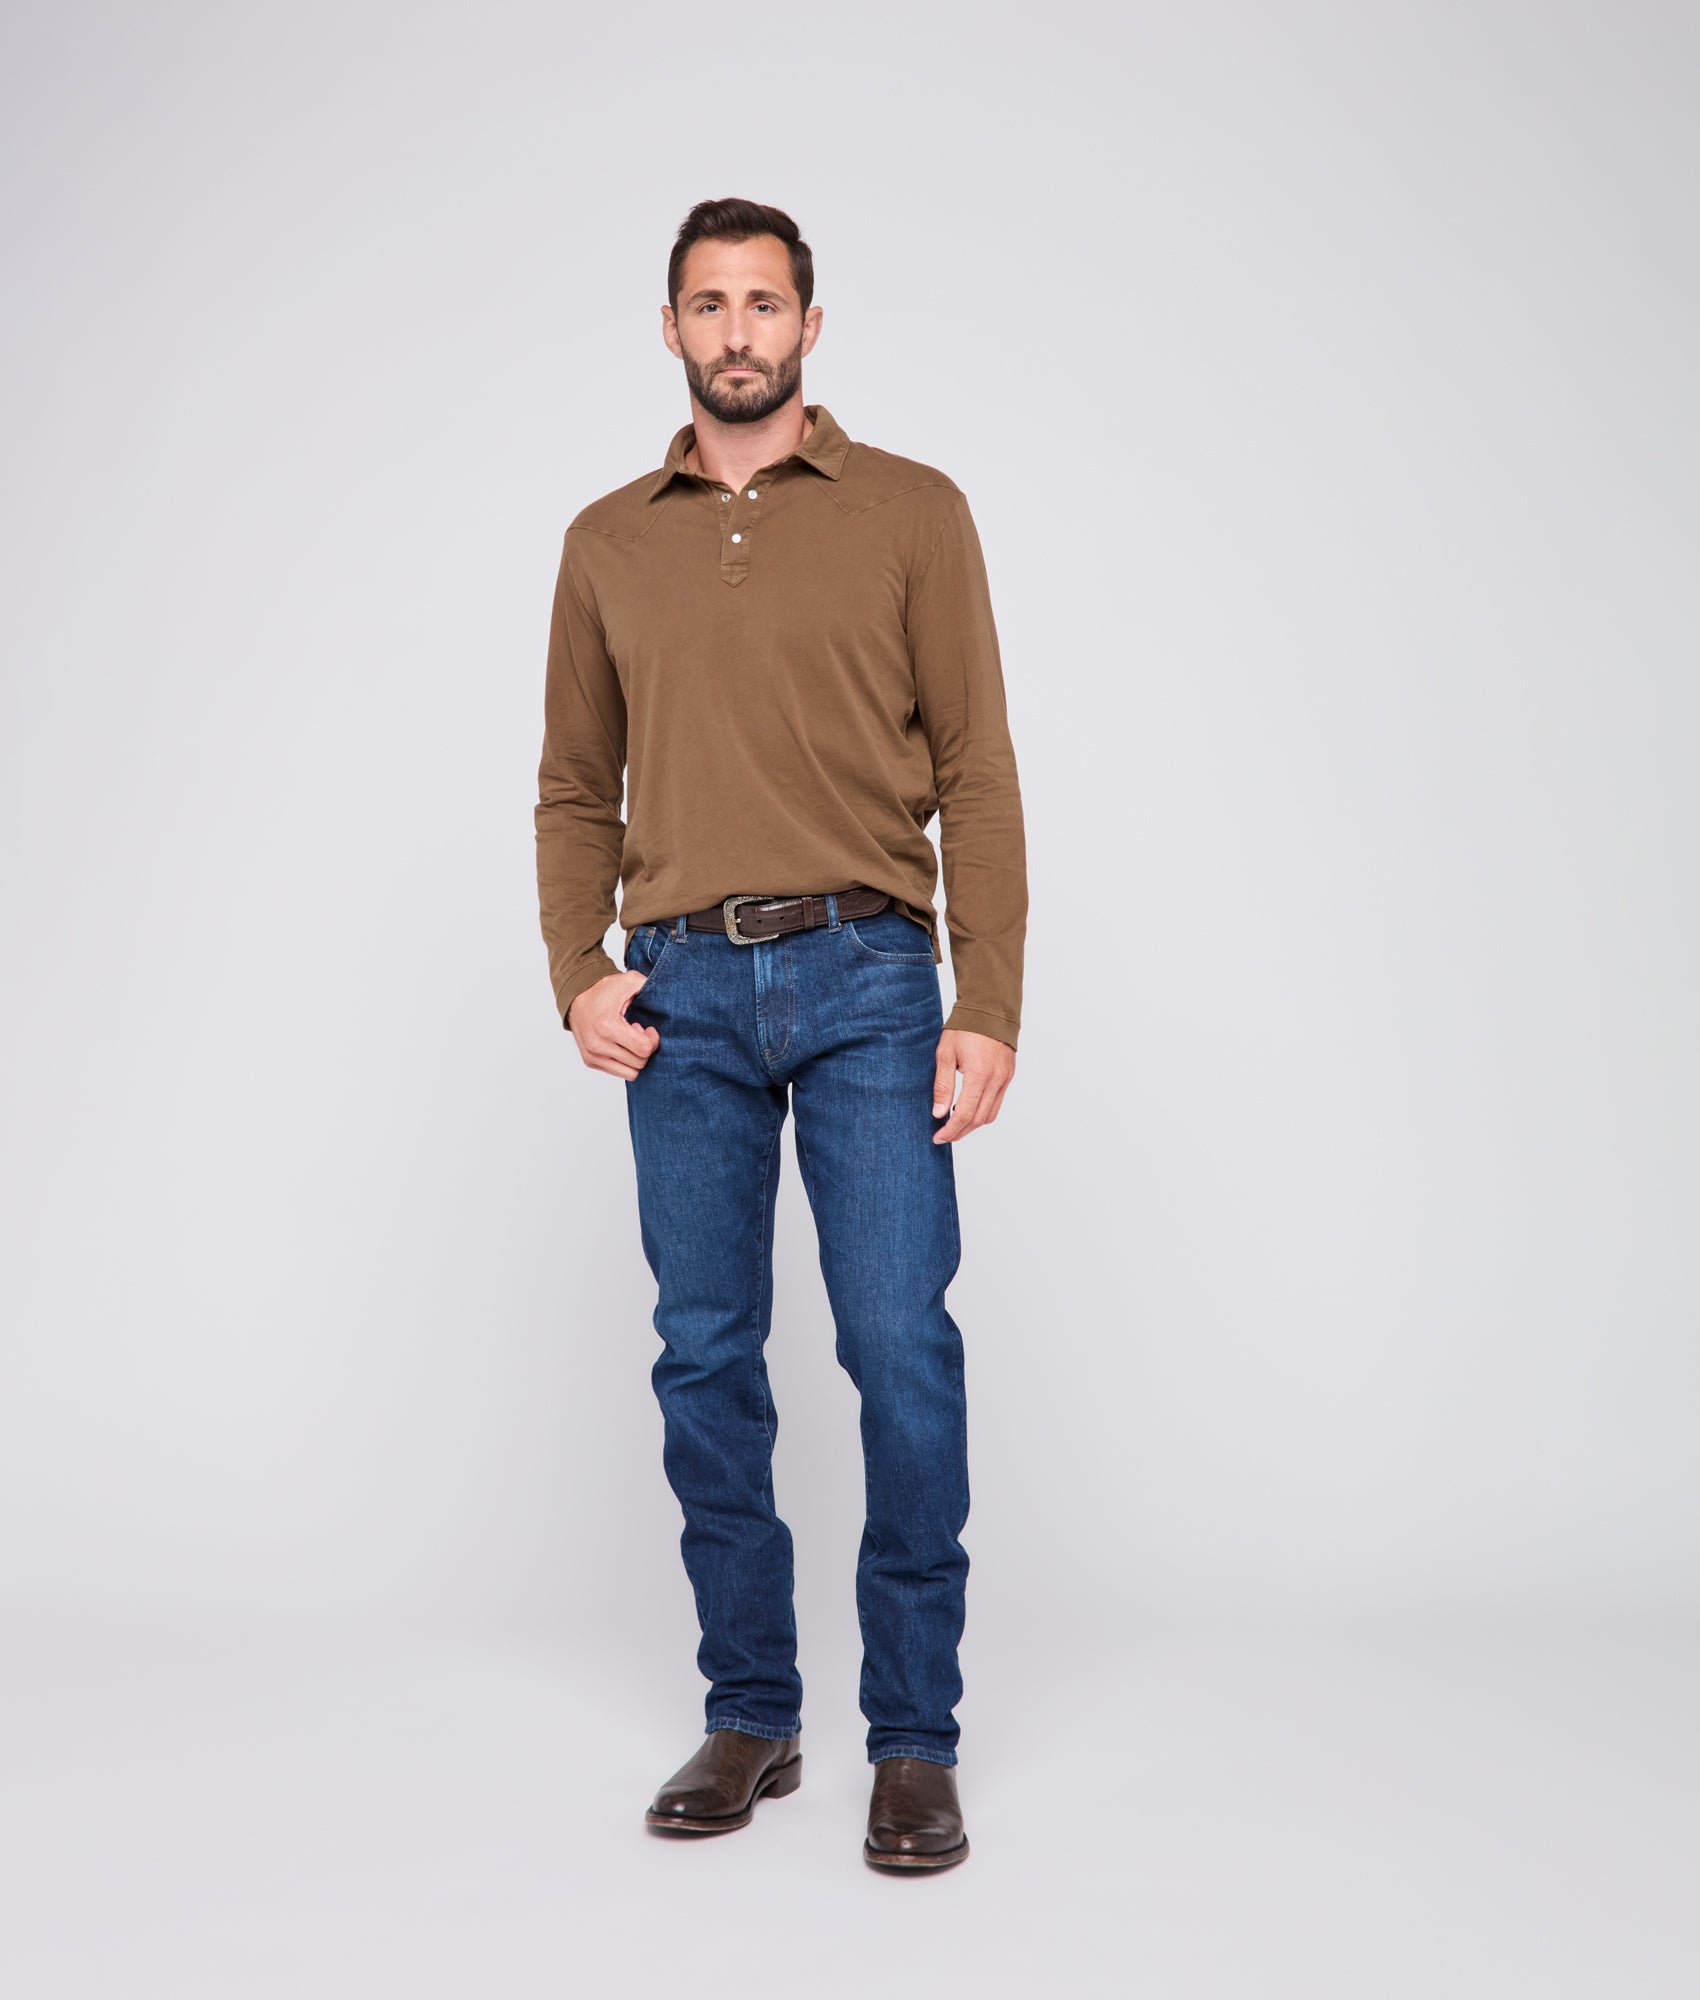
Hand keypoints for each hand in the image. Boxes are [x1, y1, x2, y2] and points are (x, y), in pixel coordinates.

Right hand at [567, 970, 660, 1079]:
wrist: (576, 996)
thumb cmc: (604, 990)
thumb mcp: (629, 981)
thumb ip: (650, 986)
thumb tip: (668, 995)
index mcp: (607, 1026)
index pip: (643, 1049)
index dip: (653, 1040)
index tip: (649, 1030)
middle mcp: (597, 1045)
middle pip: (639, 1062)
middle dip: (645, 1048)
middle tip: (638, 1032)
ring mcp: (592, 1055)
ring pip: (630, 1073)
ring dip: (636, 1057)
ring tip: (630, 1040)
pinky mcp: (590, 1061)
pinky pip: (619, 1073)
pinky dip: (626, 1062)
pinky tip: (622, 1045)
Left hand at [931, 1028, 1015, 1142]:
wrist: (989, 1009)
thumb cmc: (964, 1028)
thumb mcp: (945, 1055)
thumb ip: (942, 1086)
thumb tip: (939, 1113)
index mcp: (979, 1074)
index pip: (964, 1114)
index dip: (950, 1130)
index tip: (938, 1137)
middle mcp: (996, 1080)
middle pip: (978, 1119)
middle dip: (960, 1132)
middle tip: (944, 1135)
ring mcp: (1005, 1078)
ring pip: (990, 1114)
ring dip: (972, 1125)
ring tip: (955, 1125)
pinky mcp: (1008, 1076)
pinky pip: (997, 1102)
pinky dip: (982, 1112)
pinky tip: (968, 1110)